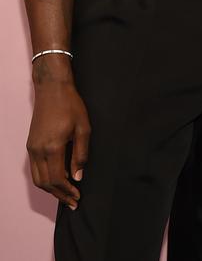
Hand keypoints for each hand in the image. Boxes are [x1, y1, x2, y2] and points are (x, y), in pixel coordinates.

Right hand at [27, 60, 89, 210]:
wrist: (52, 89)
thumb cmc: (71, 105)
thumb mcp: (83, 128)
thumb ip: (81, 154)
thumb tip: (78, 176)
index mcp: (52, 147)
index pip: (56, 179)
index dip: (67, 191)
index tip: (78, 197)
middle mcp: (38, 151)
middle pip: (45, 183)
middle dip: (59, 195)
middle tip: (73, 201)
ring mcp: (32, 148)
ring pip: (37, 178)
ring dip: (51, 189)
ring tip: (66, 193)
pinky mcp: (31, 144)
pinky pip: (35, 169)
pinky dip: (45, 178)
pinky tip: (58, 178)